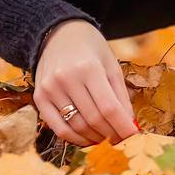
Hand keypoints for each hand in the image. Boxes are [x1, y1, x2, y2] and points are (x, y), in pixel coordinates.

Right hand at [32, 19, 140, 145]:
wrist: (59, 34)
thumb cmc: (91, 49)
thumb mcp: (111, 65)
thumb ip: (120, 96)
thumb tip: (130, 126)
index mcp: (88, 68)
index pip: (109, 107)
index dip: (123, 127)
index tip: (135, 137)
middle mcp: (66, 78)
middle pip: (93, 119)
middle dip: (112, 135)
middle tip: (122, 140)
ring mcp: (50, 89)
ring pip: (77, 127)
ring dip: (95, 139)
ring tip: (107, 139)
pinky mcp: (39, 98)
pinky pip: (58, 128)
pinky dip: (75, 139)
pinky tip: (87, 138)